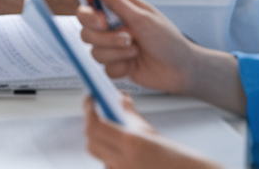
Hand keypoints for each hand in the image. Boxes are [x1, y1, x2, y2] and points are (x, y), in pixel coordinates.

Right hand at [74, 0, 245, 113]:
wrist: (180, 70)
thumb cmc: (167, 39)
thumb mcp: (141, 17)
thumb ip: (115, 1)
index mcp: (118, 8)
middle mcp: (111, 26)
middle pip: (85, 25)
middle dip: (102, 33)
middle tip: (123, 35)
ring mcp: (111, 45)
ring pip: (93, 48)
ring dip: (115, 51)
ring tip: (135, 50)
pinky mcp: (114, 63)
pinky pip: (103, 66)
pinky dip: (119, 66)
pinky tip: (133, 64)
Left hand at [83, 96, 220, 168]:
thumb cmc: (170, 155)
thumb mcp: (148, 130)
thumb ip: (129, 113)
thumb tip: (118, 97)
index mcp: (131, 142)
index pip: (94, 126)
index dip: (88, 110)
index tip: (91, 100)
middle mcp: (123, 161)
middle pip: (90, 143)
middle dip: (92, 129)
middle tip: (99, 116)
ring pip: (99, 156)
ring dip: (102, 145)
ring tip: (117, 138)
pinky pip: (107, 166)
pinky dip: (110, 158)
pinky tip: (123, 154)